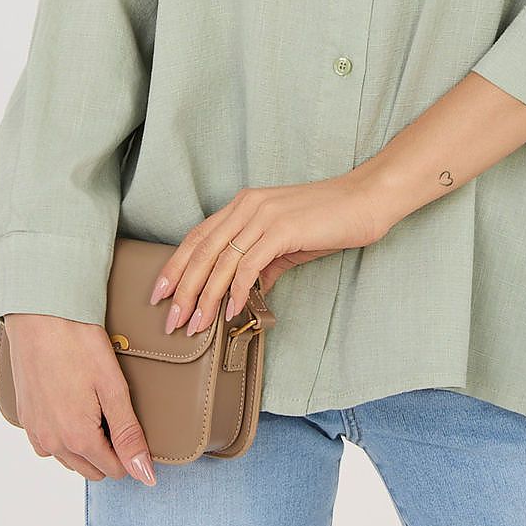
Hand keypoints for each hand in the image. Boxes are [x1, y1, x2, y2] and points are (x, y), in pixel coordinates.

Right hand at [3, 312, 157, 484]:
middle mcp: (52, 444)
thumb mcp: (113, 387)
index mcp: (78, 439)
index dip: (131, 451)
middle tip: (115, 410)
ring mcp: (35, 432)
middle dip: (109, 450)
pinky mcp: (25, 418)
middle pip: (92, 468)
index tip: (134, 424)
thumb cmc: (78, 343)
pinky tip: (72, 404)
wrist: (40, 315)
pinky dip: (64, 434)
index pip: (115, 469)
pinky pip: (49, 443)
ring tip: (95, 404)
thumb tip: (144, 474)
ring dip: (86, 444)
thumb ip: (128, 435)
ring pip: (69, 458)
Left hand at [147, 171, 387, 335]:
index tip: (160, 294)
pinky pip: (250, 265)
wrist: (365, 200)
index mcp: (244, 204)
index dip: (175, 266)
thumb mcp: (287, 241)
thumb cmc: (330, 219)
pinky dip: (237, 291)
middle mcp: (247, 205)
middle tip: (171, 320)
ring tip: (196, 325)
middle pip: (202, 250)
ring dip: (205, 297)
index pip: (198, 236)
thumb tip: (243, 294)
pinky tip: (233, 311)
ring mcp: (264, 215)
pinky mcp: (282, 229)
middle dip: (183, 288)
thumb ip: (262, 263)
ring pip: (221, 261)